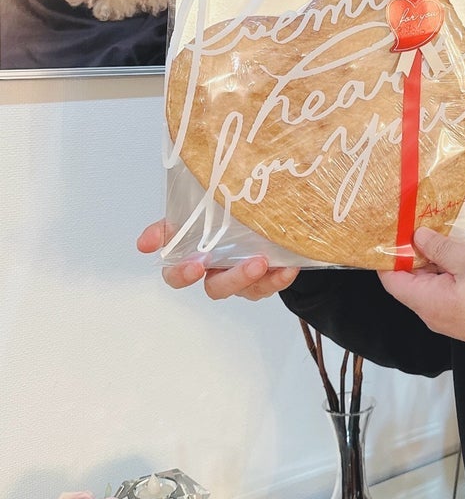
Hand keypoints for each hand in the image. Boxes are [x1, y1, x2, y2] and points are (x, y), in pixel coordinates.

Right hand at [137, 219, 299, 301]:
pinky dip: (278, 277)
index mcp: (194, 257)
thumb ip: (174, 217)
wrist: (259, 217)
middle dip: (224, 278)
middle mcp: (216, 272)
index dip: (180, 271)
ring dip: (247, 277)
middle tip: (218, 265)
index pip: (176, 271)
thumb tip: (143, 242)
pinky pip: (270, 285)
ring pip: (241, 289)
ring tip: (261, 262)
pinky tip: (288, 266)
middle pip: (213, 287)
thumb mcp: (197, 210)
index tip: (191, 265)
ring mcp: (240, 279)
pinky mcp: (263, 281)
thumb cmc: (223, 214)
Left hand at [379, 227, 464, 353]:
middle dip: (422, 247)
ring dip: (446, 253)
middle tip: (429, 222)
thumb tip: (418, 237)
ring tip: (462, 229)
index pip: (391, 279)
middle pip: (414, 276)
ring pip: (437, 277)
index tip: (393, 232)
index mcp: (426, 300)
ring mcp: (448, 312)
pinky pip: (453, 285)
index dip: (388, 255)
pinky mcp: (464, 311)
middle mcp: (431, 310)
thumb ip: (440, 247)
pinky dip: (460, 265)